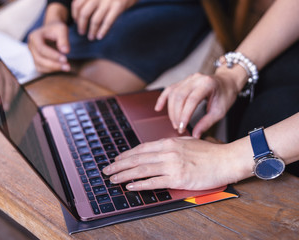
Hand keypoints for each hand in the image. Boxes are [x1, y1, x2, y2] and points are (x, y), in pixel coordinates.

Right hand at [28, 21, 70, 72]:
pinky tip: (61, 68)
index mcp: (34, 36)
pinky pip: (41, 69)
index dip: (53, 55)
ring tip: (67, 67)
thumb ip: (64, 39)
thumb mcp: (62, 30)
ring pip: (40, 66)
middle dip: (54, 64)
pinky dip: (51, 70)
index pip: (41, 48)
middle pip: (39, 59)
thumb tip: (65, 51)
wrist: (52, 31)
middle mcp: (31, 46)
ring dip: (53, 69)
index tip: (65, 59)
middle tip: (67, 67)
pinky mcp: (36, 61)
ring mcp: (32, 54)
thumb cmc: (57, 29)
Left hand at [71, 0, 136, 39]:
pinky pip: (108, 22)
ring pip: (95, 20)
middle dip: (81, 25)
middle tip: (81, 33)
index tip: (76, 22)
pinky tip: (100, 36)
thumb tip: (78, 15)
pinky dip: (103, 30)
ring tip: (91, 37)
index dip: (75, 15)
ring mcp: (108, 1)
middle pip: (84, 14)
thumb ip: (89, 0)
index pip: (77, 4)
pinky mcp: (119, 6)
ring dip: (91, 31)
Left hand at [103, 137, 246, 190]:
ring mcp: (172, 165)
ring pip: (142, 170)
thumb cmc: (209, 152)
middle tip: (107, 170)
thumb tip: (157, 149)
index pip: (141, 148)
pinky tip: (130, 186)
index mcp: (169, 142)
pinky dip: (140, 184)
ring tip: (113, 179)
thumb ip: (171, 145)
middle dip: (119, 165)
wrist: (226, 159)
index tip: (116, 159)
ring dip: (124, 174)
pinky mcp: (178, 178)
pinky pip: (154, 182)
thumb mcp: (187, 142)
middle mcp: (167, 152)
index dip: (126, 154)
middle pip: (137, 159)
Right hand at [154, 72, 239, 138]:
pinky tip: (158, 108)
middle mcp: (196, 78)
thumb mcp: (219, 111)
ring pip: (173, 94)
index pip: (192, 100)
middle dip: (176, 114)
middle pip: (179, 97)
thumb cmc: (225, 95)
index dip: (184, 115)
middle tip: (178, 128)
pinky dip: (163, 99)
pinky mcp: (183, 81)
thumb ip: (206, 123)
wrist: (226, 82)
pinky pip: (169, 89)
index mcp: (207, 84)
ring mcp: (188, 79)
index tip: (181, 128)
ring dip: (171, 110)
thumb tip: (195, 135)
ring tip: (175, 123)